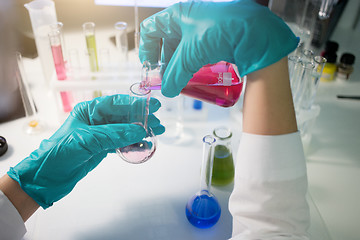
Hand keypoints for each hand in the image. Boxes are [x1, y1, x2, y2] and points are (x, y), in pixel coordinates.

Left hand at [7, 95, 163, 208]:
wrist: (45, 178)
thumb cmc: (58, 153)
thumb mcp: (86, 140)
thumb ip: (113, 134)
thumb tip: (139, 130)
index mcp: (89, 110)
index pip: (117, 102)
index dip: (136, 103)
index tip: (153, 105)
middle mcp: (95, 120)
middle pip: (124, 116)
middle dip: (142, 118)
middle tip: (158, 123)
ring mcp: (99, 134)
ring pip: (124, 129)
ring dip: (140, 131)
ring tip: (156, 133)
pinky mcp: (101, 148)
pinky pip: (121, 143)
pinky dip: (132, 144)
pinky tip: (143, 145)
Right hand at [139, 0, 298, 96]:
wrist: (254, 32)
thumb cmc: (220, 31)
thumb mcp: (191, 55)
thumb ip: (175, 74)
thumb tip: (168, 90)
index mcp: (177, 15)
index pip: (150, 29)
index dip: (146, 49)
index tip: (150, 67)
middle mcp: (188, 20)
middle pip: (166, 41)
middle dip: (164, 61)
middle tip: (166, 78)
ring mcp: (202, 29)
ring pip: (182, 48)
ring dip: (179, 65)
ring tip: (180, 80)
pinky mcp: (214, 39)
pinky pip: (197, 52)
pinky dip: (193, 64)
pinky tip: (195, 75)